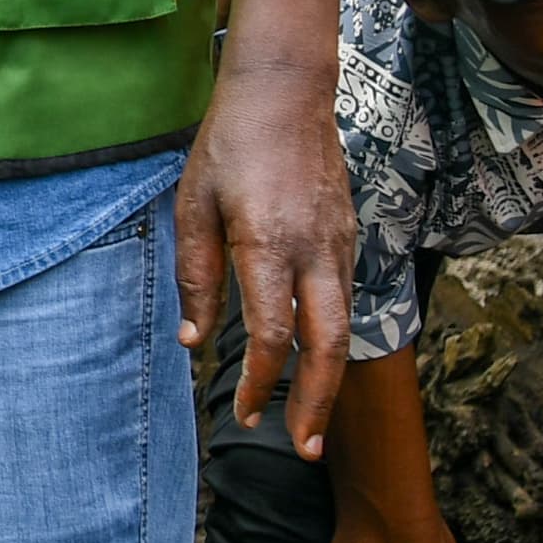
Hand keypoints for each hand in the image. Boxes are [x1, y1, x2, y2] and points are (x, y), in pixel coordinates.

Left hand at [176, 0, 355, 458]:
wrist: (285, 92)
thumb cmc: (227, 147)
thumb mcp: (193, 207)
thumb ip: (196, 275)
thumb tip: (194, 340)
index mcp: (268, 245)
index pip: (271, 335)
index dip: (260, 384)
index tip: (244, 415)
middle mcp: (315, 252)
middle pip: (329, 347)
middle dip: (318, 405)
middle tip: (307, 450)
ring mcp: (340, 245)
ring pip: (345, 328)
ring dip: (330, 379)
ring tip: (311, 420)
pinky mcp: (349, 237)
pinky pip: (345, 300)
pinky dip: (334, 339)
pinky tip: (315, 360)